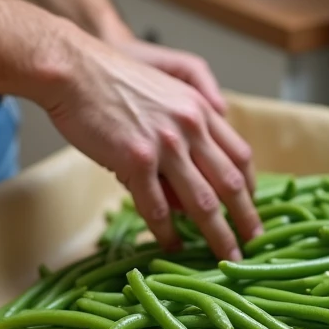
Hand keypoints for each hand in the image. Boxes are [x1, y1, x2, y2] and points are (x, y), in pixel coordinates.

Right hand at [41, 35, 260, 260]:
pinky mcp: (136, 160)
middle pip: (231, 183)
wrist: (73, 69)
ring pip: (202, 202)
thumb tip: (186, 173)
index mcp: (200, 109)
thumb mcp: (163, 93)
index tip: (251, 207)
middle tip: (254, 243)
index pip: (239, 155)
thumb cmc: (109, 80)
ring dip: (217, 235)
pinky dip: (167, 232)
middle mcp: (191, 127)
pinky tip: (172, 245)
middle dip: (246, 218)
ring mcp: (166, 145)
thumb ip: (183, 126)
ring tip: (225, 258)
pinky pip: (157, 207)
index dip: (250, 187)